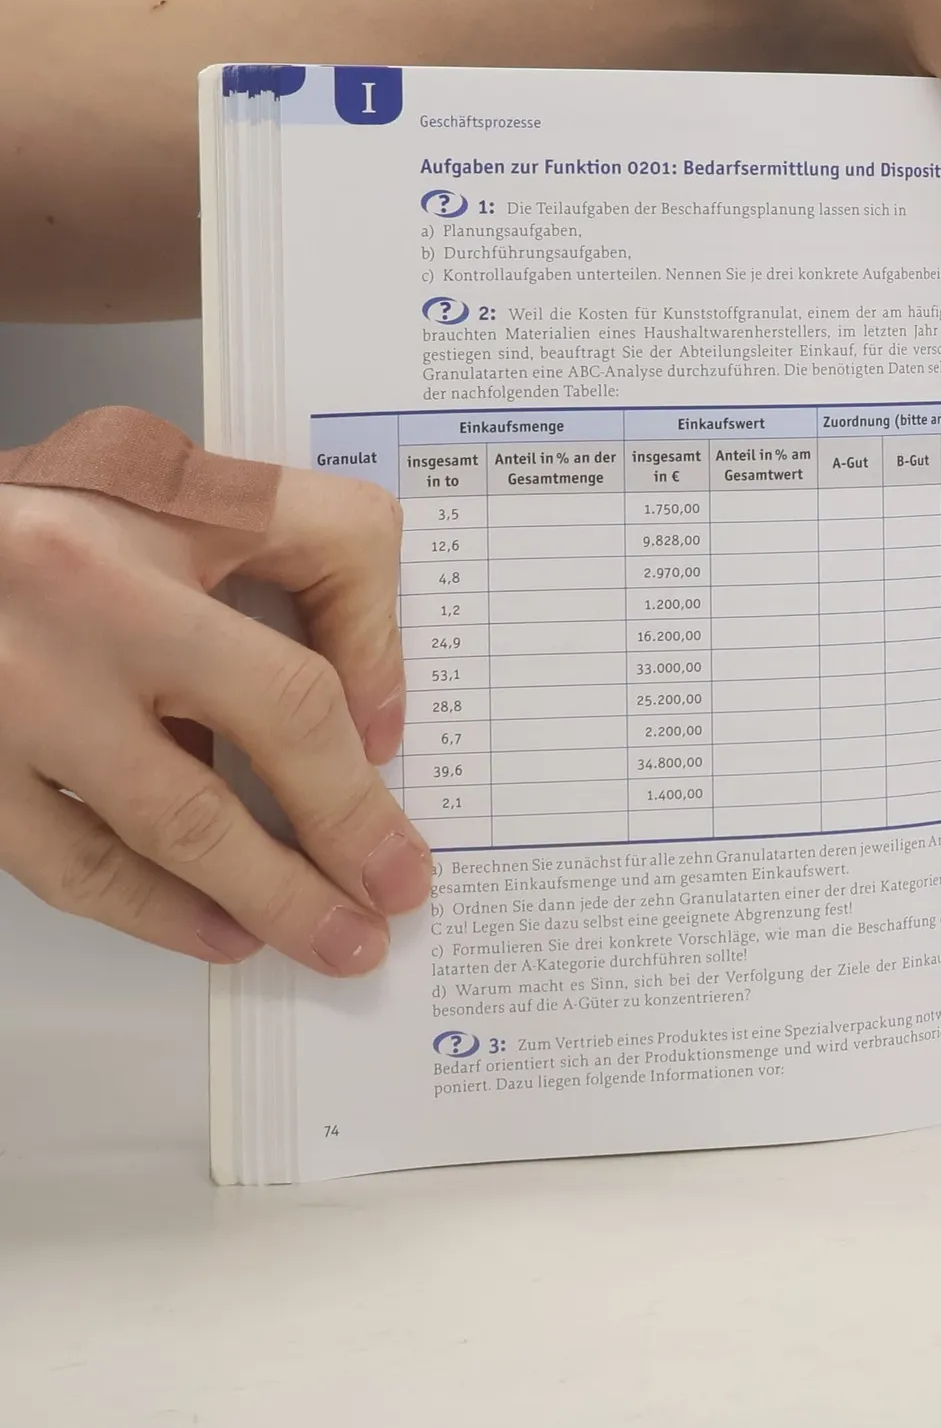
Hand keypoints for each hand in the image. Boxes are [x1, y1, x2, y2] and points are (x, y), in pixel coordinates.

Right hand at [0, 470, 428, 973]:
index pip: (283, 687)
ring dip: (241, 902)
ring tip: (318, 938)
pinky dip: (142, 907)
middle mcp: (55, 637)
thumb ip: (324, 556)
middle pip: (213, 781)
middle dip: (316, 861)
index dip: (353, 779)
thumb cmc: (65, 510)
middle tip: (380, 915)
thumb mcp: (196, 489)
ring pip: (138, 838)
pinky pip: (55, 862)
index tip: (398, 838)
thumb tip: (377, 715)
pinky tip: (212, 926)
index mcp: (129, 555)